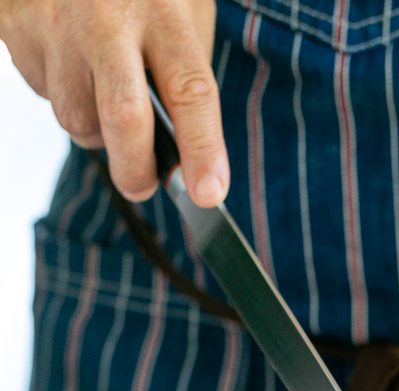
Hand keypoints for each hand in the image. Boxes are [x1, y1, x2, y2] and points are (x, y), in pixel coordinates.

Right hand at [0, 0, 227, 206]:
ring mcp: (55, 21)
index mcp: (162, 7)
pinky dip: (62, 92)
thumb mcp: (180, 7)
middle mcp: (106, 15)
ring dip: (95, 129)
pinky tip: (70, 59)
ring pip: (76, 117)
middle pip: (123, 117)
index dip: (202, 149)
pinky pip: (44, 91)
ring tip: (103, 92)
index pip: (190, 90)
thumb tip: (185, 158)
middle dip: (135, 169)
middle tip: (143, 186)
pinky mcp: (15, 26)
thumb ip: (184, 73)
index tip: (209, 193)